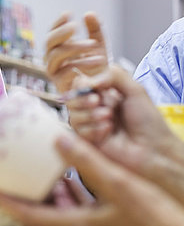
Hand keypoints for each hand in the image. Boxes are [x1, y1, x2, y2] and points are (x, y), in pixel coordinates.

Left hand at [0, 134, 183, 225]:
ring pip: (59, 208)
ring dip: (46, 191)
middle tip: (10, 176)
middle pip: (42, 212)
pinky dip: (68, 191)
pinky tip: (67, 176)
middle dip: (25, 195)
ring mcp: (93, 225)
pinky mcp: (105, 219)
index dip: (10, 203)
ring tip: (34, 170)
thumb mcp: (118, 184)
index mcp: (79, 224)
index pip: (34, 216)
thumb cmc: (153, 215)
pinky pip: (78, 205)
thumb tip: (59, 137)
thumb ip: (88, 161)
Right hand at [45, 12, 108, 92]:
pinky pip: (65, 74)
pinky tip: (96, 59)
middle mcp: (53, 63)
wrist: (104, 97)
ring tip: (93, 44)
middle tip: (75, 27)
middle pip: (49, 44)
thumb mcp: (99, 49)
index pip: (52, 35)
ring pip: (55, 57)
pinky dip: (79, 65)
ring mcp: (56, 75)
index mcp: (59, 51)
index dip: (57, 24)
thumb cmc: (99, 72)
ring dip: (73, 48)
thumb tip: (88, 13)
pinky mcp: (63, 88)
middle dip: (61, 34)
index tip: (68, 14)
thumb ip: (95, 31)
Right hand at [68, 66, 183, 203]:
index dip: (83, 85)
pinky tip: (107, 132)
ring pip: (73, 115)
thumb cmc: (149, 122)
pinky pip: (78, 131)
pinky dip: (93, 130)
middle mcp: (94, 109)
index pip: (80, 84)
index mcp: (104, 94)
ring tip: (109, 120)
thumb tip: (88, 79)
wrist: (154, 149)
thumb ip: (113, 75)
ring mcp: (89, 125)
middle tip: (99, 103)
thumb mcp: (135, 90)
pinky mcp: (87, 141)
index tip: (94, 89)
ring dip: (91, 116)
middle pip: (72, 99)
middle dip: (84, 100)